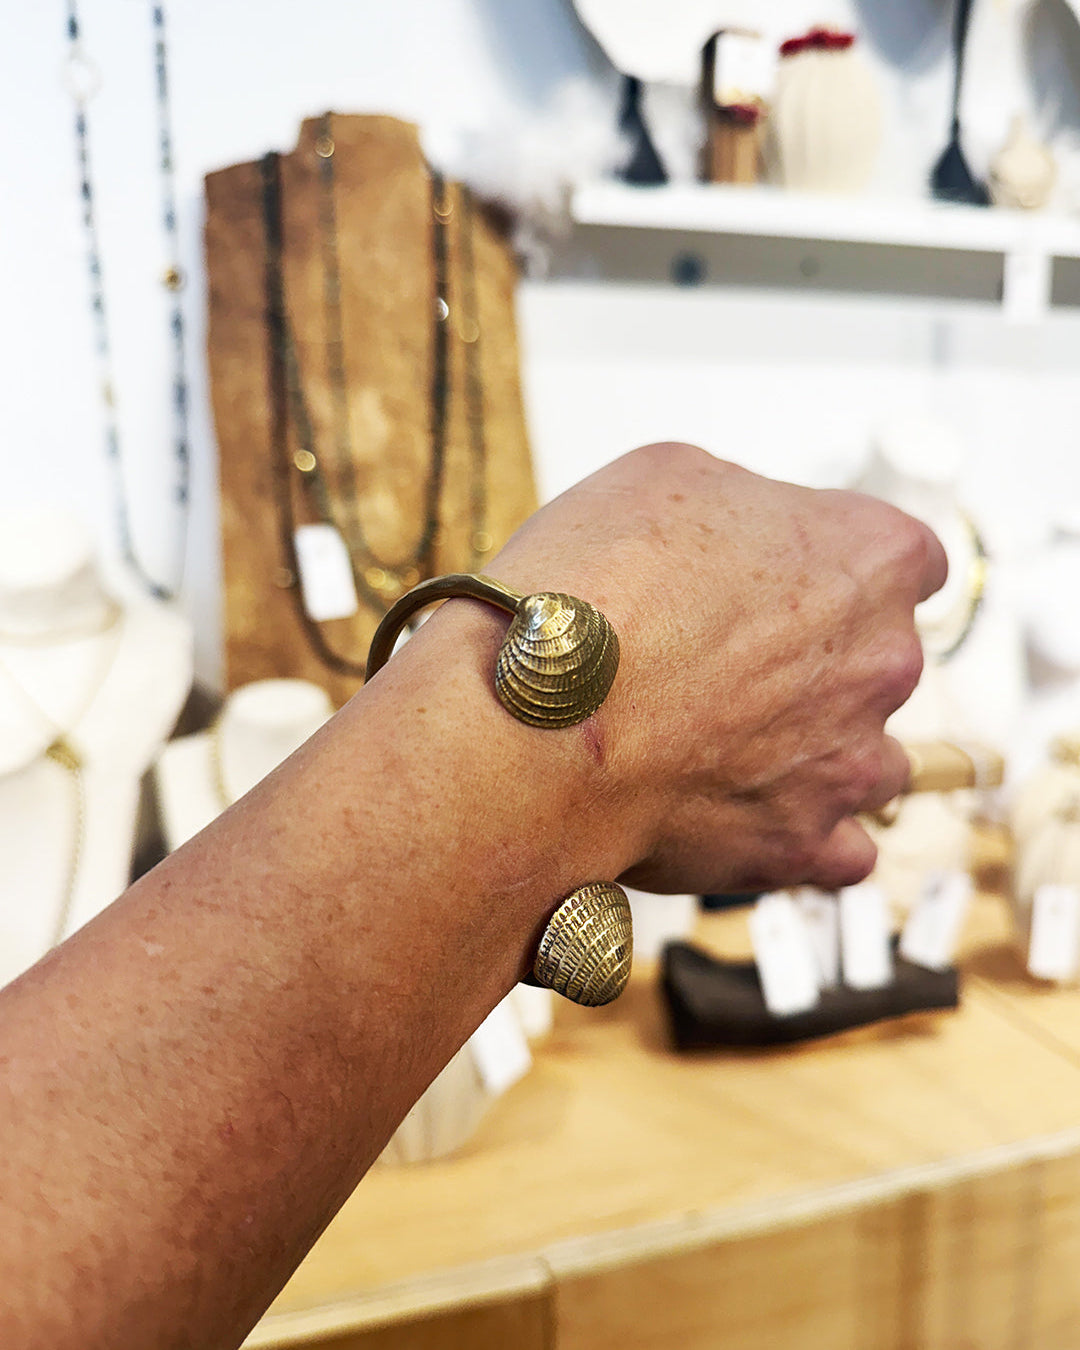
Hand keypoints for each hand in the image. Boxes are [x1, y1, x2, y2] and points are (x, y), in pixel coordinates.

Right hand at [490, 443, 946, 895]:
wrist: (537, 715)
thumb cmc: (592, 593)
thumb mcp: (666, 476)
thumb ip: (741, 506)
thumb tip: (740, 539)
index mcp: (867, 558)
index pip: (905, 559)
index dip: (835, 567)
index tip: (790, 581)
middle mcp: (883, 661)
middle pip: (876, 659)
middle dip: (810, 660)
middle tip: (717, 661)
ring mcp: (852, 761)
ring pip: (865, 757)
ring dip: (810, 750)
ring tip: (719, 744)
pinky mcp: (805, 843)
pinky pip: (838, 847)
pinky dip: (795, 830)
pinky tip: (737, 809)